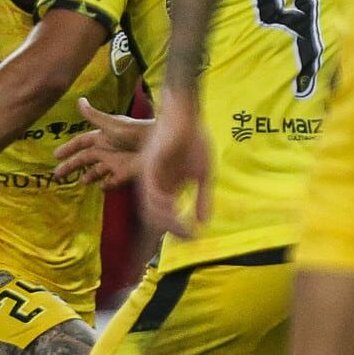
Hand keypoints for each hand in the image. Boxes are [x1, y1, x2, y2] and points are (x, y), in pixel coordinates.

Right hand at [52, 98, 150, 186]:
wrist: (158, 146)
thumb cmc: (133, 132)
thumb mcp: (110, 123)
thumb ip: (93, 115)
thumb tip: (79, 99)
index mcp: (102, 136)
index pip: (81, 143)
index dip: (68, 148)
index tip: (55, 156)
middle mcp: (107, 149)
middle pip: (85, 159)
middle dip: (71, 166)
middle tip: (57, 176)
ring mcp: (116, 162)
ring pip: (97, 171)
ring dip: (88, 176)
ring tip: (80, 182)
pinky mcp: (125, 174)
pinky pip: (113, 182)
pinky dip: (107, 185)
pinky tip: (101, 188)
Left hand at [139, 100, 212, 238]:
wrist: (187, 116)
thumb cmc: (194, 141)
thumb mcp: (204, 175)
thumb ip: (202, 199)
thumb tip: (203, 223)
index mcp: (166, 189)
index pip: (166, 218)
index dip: (178, 231)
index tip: (194, 238)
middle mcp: (155, 187)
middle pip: (155, 219)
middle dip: (171, 230)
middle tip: (189, 237)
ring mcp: (150, 177)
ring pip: (150, 208)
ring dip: (167, 220)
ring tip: (183, 227)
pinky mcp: (149, 166)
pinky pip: (150, 190)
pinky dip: (160, 203)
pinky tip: (173, 207)